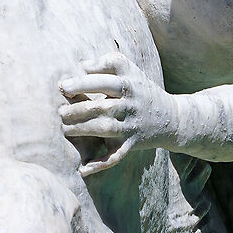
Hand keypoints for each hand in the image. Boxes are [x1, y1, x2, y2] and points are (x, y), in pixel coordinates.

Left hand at [58, 52, 179, 174]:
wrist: (173, 118)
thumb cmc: (141, 91)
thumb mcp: (131, 71)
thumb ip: (108, 63)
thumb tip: (82, 66)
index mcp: (129, 83)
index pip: (103, 81)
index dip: (81, 83)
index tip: (63, 87)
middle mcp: (130, 104)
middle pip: (100, 106)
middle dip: (76, 110)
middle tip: (59, 112)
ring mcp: (131, 125)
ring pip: (104, 129)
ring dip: (81, 130)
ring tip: (65, 128)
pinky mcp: (132, 144)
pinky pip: (115, 156)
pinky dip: (99, 164)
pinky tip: (82, 169)